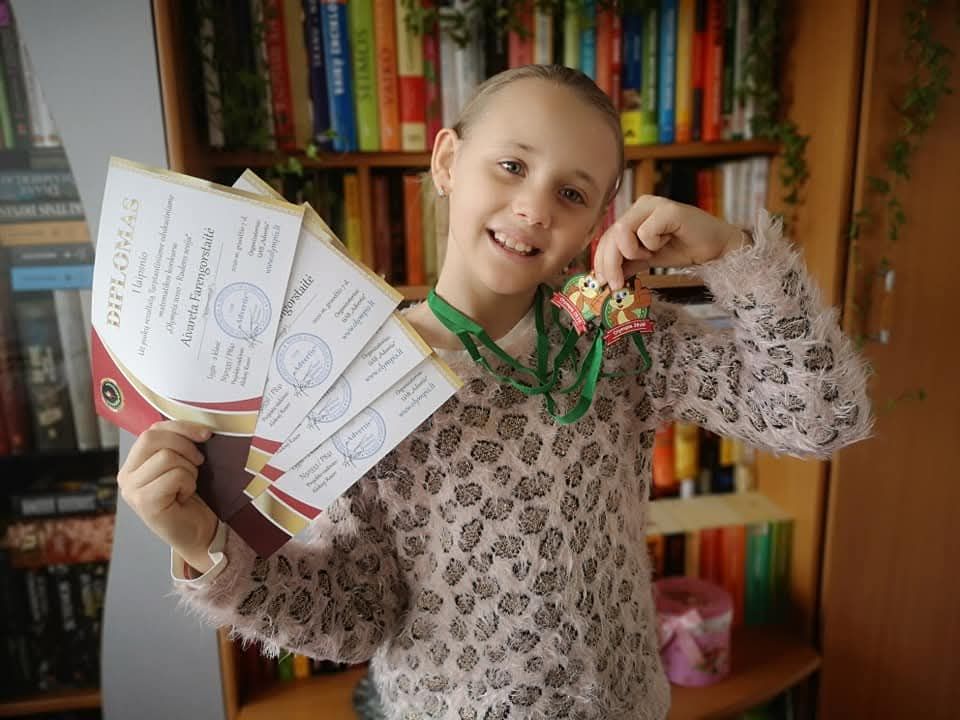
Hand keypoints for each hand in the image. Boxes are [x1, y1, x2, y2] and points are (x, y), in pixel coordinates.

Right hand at [118, 420, 218, 572]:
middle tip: (198, 462)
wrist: (199, 533)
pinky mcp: (144, 503)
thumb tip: (198, 428)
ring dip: (189, 469)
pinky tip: (185, 496)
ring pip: (166, 457)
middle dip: (184, 445)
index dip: (181, 427)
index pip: (152, 430)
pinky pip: (173, 476)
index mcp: (134, 463)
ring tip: (188, 485)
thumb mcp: (183, 464)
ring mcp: (132, 490)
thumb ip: (179, 445)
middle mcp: (126, 476)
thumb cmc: (192, 499)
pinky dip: (188, 483)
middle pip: (153, 438)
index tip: (205, 434)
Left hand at [594, 195, 747, 289]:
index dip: (601, 260)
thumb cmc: (684, 248)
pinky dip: (652, 244)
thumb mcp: (647, 259)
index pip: (607, 236)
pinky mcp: (668, 209)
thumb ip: (627, 263)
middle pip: (611, 234)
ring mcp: (654, 205)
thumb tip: (604, 277)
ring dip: (633, 252)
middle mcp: (641, 205)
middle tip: (616, 284)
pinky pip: (645, 232)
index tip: (603, 281)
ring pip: (622, 231)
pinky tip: (666, 242)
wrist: (715, 248)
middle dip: (610, 263)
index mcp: (634, 214)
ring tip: (651, 254)